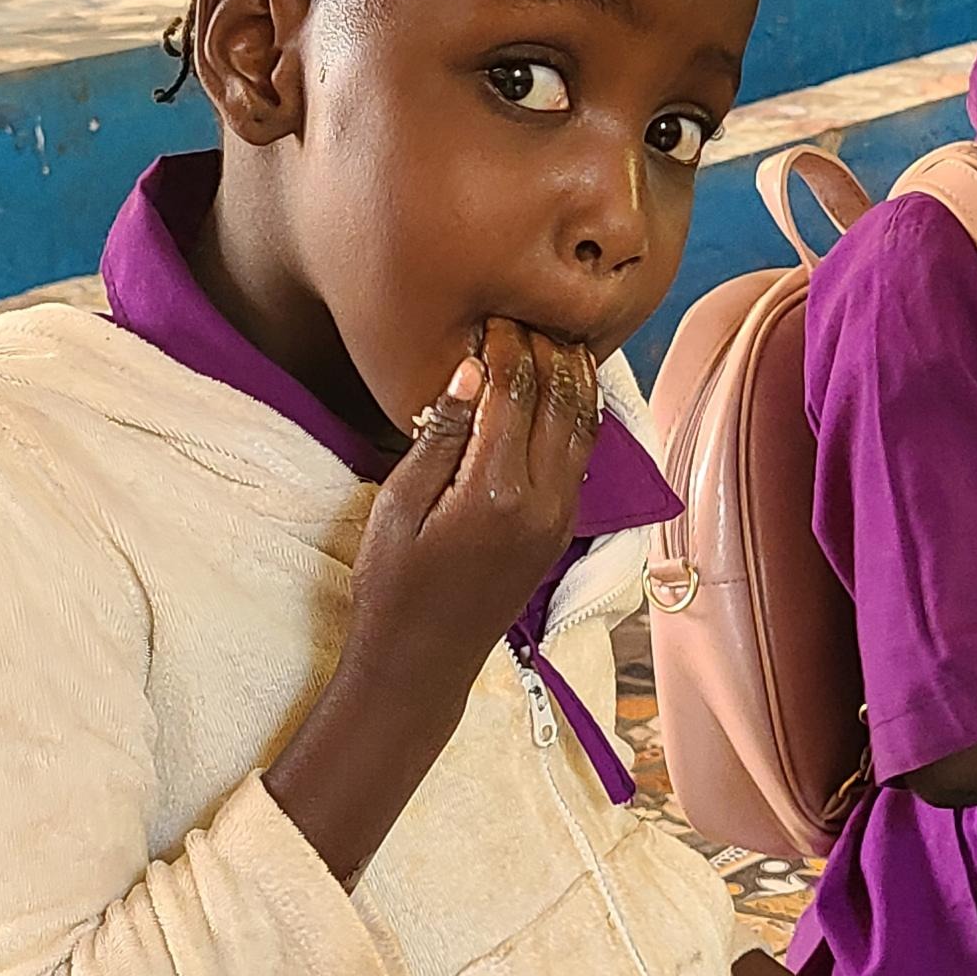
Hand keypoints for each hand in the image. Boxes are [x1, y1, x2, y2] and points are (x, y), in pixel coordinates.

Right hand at [263, 318, 597, 886]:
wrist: (422, 661)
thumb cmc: (393, 583)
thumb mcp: (400, 503)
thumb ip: (443, 434)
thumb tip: (476, 367)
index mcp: (495, 490)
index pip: (516, 389)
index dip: (507, 342)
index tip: (491, 314)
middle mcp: (541, 500)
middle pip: (559, 398)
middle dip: (544, 349)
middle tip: (522, 314)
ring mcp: (559, 516)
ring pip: (583, 424)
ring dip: (571, 376)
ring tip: (550, 337)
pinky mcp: (562, 528)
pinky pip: (582, 454)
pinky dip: (578, 412)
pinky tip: (562, 388)